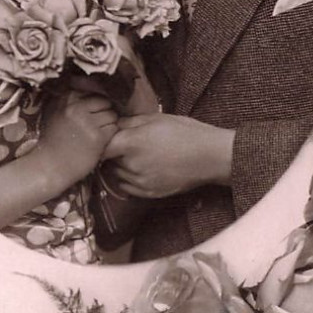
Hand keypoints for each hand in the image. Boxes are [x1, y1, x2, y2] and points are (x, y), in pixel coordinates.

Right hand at [39, 90, 117, 189]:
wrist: (49, 166)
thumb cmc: (53, 141)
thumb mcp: (55, 113)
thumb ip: (71, 100)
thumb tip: (89, 86)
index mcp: (65, 99)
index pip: (92, 89)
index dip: (95, 101)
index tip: (92, 111)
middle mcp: (76, 107)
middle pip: (104, 101)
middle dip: (104, 111)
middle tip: (97, 123)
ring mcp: (87, 122)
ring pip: (111, 114)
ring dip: (108, 123)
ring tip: (98, 132)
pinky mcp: (97, 137)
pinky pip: (113, 128)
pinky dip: (110, 134)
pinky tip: (100, 141)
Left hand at [102, 113, 234, 197]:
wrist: (210, 156)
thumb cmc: (186, 132)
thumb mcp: (156, 118)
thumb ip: (130, 122)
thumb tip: (114, 125)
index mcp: (131, 143)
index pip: (102, 146)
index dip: (104, 141)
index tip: (109, 138)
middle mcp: (132, 165)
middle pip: (110, 160)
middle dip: (115, 152)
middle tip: (128, 144)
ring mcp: (140, 182)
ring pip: (118, 174)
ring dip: (122, 166)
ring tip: (139, 156)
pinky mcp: (149, 193)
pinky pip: (128, 187)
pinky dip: (130, 179)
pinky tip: (143, 169)